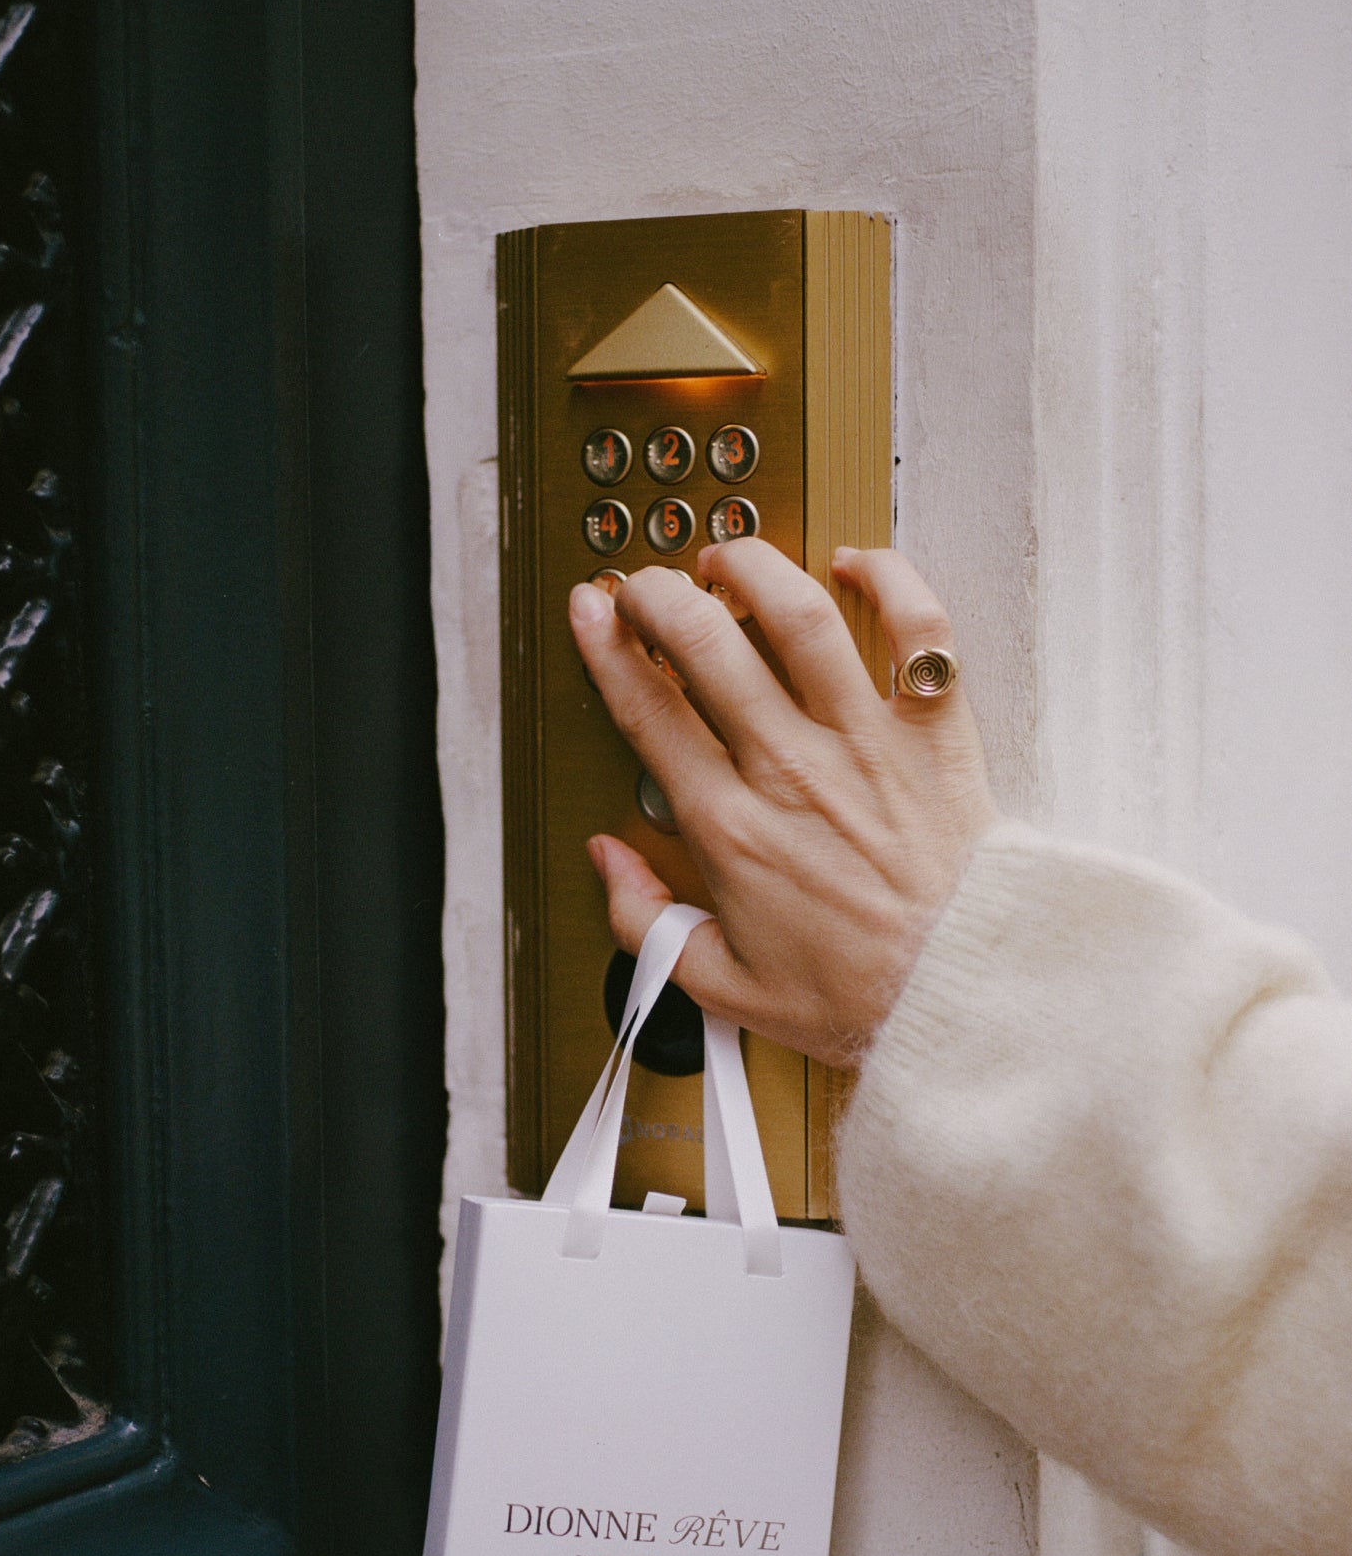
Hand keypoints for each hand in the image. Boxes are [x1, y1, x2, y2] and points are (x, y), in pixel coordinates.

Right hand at [567, 539, 997, 1069]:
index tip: (593, 615)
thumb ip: (646, 924)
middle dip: (658, 594)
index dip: (607, 648)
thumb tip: (608, 862)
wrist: (962, 995)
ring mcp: (866, 741)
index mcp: (731, 829)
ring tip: (727, 559)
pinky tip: (854, 564)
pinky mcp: (934, 732)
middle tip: (646, 585)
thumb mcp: (724, 987)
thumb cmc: (859, 996)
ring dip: (753, 568)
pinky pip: (919, 629)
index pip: (648, 710)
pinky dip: (889, 579)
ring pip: (799, 616)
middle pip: (706, 643)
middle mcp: (792, 769)